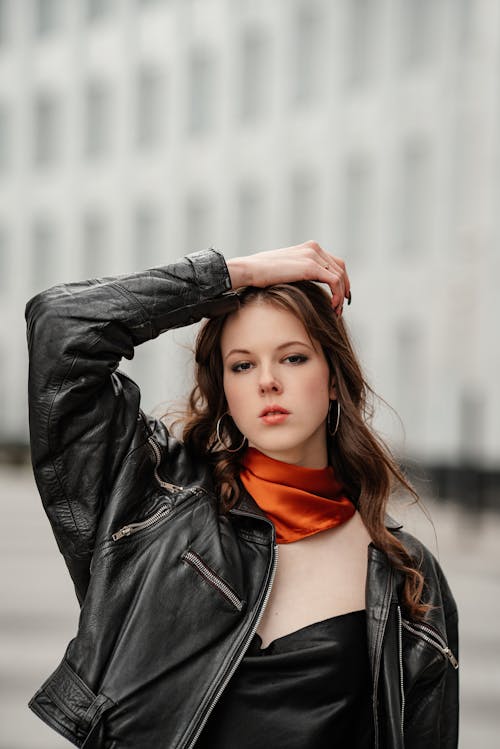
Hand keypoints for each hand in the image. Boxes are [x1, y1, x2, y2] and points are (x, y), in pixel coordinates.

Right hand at [225, 240, 350, 316]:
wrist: (249, 270)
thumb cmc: (260, 274)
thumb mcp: (284, 270)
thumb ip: (297, 273)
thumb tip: (302, 285)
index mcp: (308, 247)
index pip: (334, 262)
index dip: (341, 280)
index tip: (341, 297)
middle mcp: (313, 248)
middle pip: (341, 268)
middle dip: (344, 288)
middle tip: (341, 307)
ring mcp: (313, 255)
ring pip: (340, 276)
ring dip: (341, 295)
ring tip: (336, 311)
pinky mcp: (310, 266)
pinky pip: (334, 281)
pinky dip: (337, 295)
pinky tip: (333, 307)